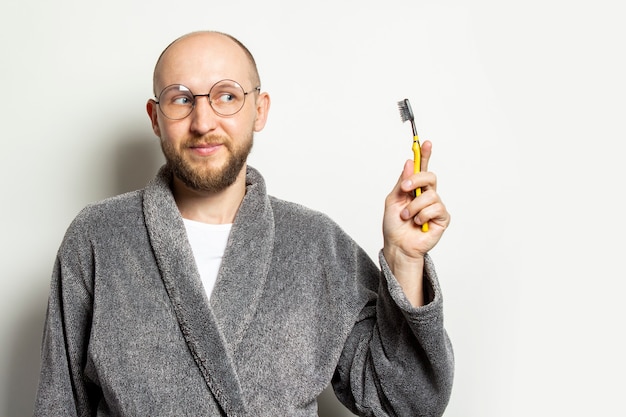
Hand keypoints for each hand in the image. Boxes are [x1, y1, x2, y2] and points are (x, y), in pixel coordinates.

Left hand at [382, 141, 449, 305]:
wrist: (397, 245)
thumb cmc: (394, 225)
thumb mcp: (393, 200)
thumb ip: (402, 182)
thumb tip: (409, 163)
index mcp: (414, 188)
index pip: (422, 168)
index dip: (424, 154)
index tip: (424, 142)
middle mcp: (427, 195)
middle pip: (430, 176)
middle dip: (416, 180)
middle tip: (405, 189)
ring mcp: (435, 206)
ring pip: (429, 195)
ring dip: (413, 207)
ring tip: (407, 217)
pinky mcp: (442, 218)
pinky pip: (435, 208)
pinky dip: (421, 216)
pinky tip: (418, 224)